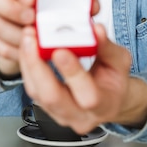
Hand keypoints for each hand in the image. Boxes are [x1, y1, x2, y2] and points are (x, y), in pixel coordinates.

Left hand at [19, 23, 146, 134]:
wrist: (107, 98)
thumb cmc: (113, 80)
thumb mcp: (119, 61)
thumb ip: (106, 46)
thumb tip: (95, 30)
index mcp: (104, 105)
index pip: (88, 96)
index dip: (73, 73)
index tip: (60, 51)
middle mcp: (79, 116)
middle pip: (53, 98)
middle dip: (38, 66)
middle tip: (32, 39)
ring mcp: (60, 114)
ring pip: (37, 93)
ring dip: (29, 63)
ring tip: (28, 38)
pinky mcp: (45, 107)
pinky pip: (32, 88)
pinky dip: (27, 66)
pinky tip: (27, 47)